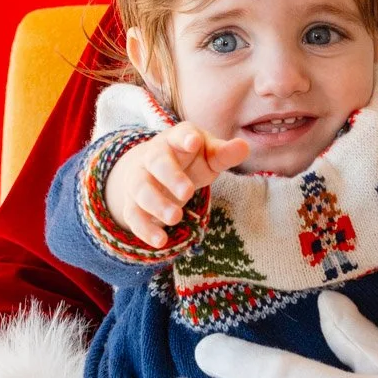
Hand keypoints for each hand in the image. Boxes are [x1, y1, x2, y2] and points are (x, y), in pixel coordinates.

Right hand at [104, 123, 248, 246]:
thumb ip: (224, 153)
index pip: (179, 134)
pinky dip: (145, 229)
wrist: (154, 170)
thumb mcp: (209, 155)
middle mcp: (153, 157)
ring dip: (157, 205)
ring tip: (176, 218)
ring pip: (142, 190)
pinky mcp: (133, 202)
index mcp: (175, 140)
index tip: (194, 142)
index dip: (185, 138)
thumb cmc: (190, 160)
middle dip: (171, 177)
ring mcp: (140, 179)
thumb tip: (244, 147)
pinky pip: (133, 215)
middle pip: (157, 163)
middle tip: (188, 192)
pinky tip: (160, 242)